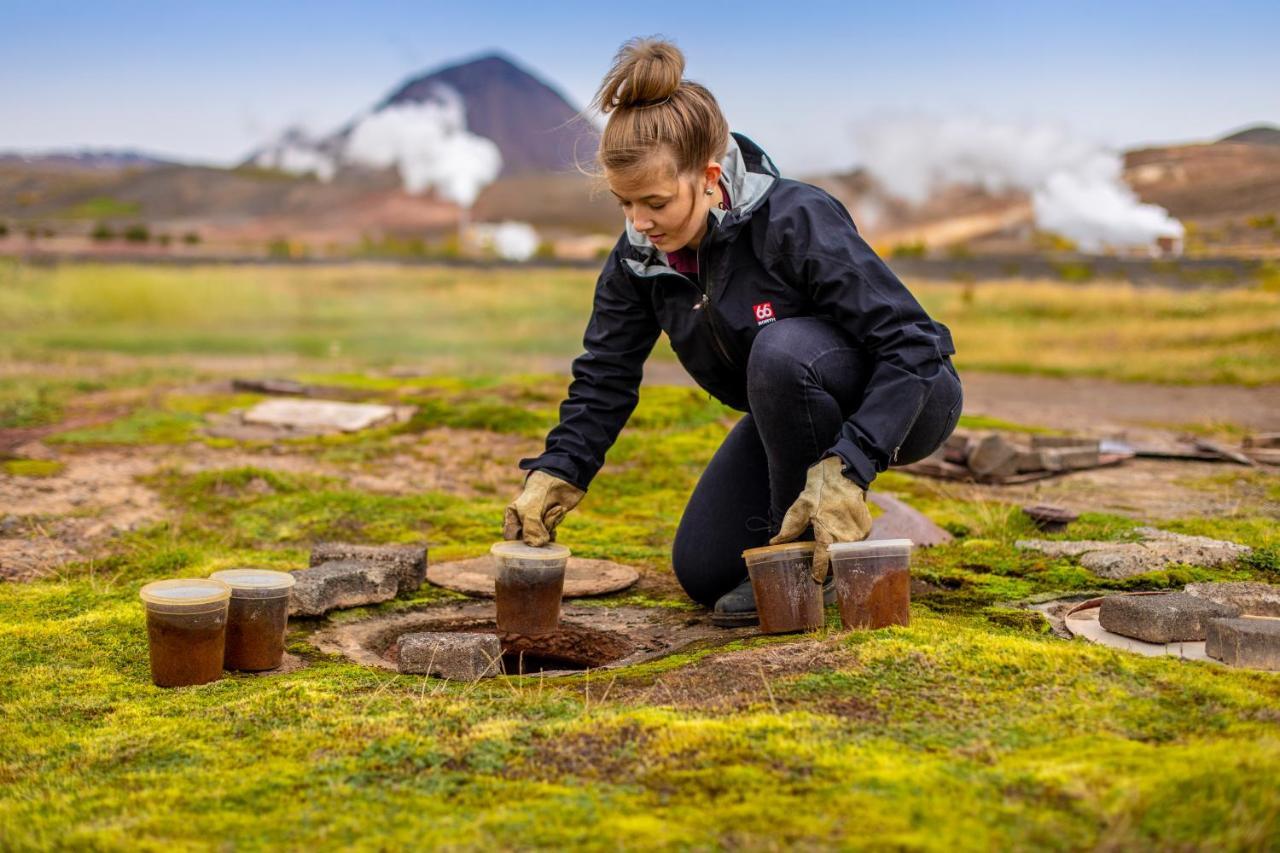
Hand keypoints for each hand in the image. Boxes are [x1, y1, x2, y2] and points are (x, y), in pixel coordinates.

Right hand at [502, 471, 584, 546]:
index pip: (510, 538)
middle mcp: (522, 522)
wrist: (561, 478)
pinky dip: (556, 522)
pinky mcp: (549, 524)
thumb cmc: (540, 492)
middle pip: (528, 540)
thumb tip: (536, 545)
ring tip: (554, 508)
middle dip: (539, 532)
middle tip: (545, 519)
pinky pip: (551, 534)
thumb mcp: (531, 511)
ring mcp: (536, 524)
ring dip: (550, 523)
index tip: (529, 538)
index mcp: (512, 516)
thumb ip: (531, 530)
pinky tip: (558, 510)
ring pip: (541, 536)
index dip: (518, 541)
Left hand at [769, 456, 871, 580]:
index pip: (823, 559)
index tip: (816, 581)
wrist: (843, 473)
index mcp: (828, 531)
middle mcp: (847, 535)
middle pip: (837, 557)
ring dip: (839, 548)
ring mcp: (860, 533)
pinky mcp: (867, 528)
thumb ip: (790, 528)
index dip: (819, 571)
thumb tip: (775, 543)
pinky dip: (848, 539)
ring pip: (847, 550)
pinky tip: (841, 531)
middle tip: (820, 561)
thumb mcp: (801, 506)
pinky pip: (856, 542)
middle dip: (829, 560)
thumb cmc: (819, 490)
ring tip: (831, 542)